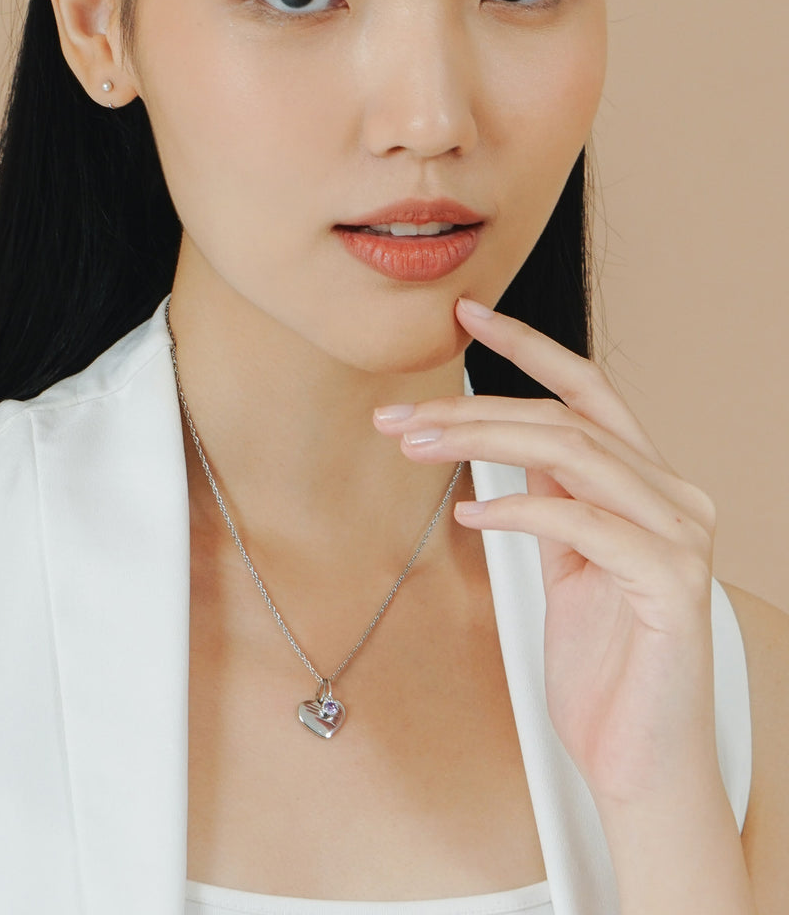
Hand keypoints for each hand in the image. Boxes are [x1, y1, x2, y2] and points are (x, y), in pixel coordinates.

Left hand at [373, 296, 721, 807]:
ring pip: (573, 453)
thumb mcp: (570, 564)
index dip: (528, 346)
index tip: (467, 315)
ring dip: (481, 441)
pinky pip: (583, 523)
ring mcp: (680, 537)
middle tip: (397, 412)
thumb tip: (508, 440)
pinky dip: (519, 508)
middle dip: (472, 406)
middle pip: (565, 418)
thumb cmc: (603, 666)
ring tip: (414, 444)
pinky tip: (469, 510)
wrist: (639, 761)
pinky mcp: (671, 584)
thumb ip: (555, 498)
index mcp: (649, 485)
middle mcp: (675, 496)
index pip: (587, 392)